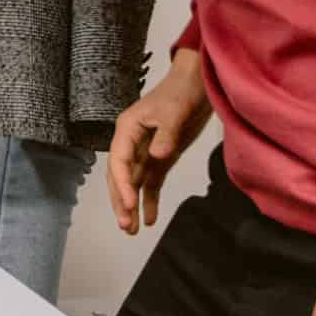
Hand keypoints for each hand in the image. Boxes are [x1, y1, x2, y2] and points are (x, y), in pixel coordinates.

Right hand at [107, 48, 211, 235]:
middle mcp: (131, 142)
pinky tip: (151, 219)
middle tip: (125, 226)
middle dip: (121, 201)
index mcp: (127, 129)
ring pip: (134, 182)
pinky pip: (152, 182)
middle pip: (121, 176)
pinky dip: (151, 199)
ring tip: (132, 231)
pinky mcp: (161, 157)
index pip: (118, 161)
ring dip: (132, 205)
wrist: (197, 84)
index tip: (130, 205)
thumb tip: (157, 156)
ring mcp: (146, 151)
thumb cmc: (181, 93)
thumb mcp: (174, 112)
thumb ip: (165, 135)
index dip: (122, 185)